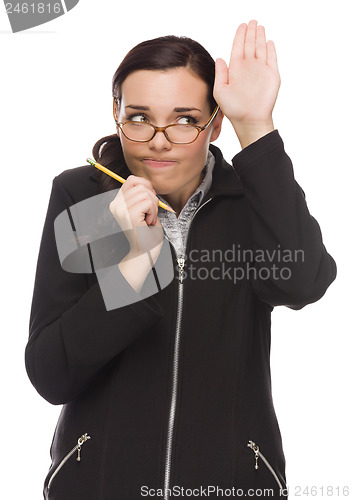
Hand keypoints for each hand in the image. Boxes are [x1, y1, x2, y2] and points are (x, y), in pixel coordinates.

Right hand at [109, 176, 163, 290]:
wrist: (144, 254)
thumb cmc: (147, 234)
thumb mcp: (143, 209)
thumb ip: (142, 195)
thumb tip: (147, 183)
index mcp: (117, 203)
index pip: (132, 180)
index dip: (146, 186)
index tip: (150, 201)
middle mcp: (115, 205)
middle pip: (140, 185)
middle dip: (152, 198)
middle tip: (149, 214)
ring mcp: (121, 210)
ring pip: (146, 193)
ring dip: (153, 207)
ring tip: (148, 220)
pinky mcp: (129, 215)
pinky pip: (148, 202)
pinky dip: (153, 212)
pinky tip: (148, 223)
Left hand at [214, 20, 280, 128]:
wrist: (250, 120)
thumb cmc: (233, 109)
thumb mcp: (220, 91)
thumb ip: (220, 73)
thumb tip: (220, 58)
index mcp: (236, 69)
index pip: (238, 47)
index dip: (240, 36)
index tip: (242, 26)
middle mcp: (248, 68)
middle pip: (250, 45)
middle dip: (250, 32)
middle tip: (251, 21)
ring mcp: (261, 70)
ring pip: (261, 48)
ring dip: (260, 37)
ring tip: (259, 26)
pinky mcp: (272, 75)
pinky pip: (272, 59)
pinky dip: (271, 49)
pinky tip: (268, 41)